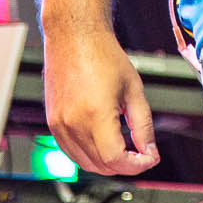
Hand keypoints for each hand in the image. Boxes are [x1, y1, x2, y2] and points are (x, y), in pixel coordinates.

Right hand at [43, 28, 159, 175]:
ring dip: (107, 163)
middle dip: (125, 165)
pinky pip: (71, 152)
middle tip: (140, 153)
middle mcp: (72, 122)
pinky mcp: (53, 123)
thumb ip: (143, 125)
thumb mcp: (133, 89)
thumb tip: (149, 150)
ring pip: (85, 163)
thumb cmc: (102, 54)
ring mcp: (59, 124)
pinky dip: (89, 155)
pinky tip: (102, 143)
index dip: (136, 165)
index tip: (148, 158)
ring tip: (123, 148)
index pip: (114, 159)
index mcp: (94, 113)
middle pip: (101, 166)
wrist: (74, 36)